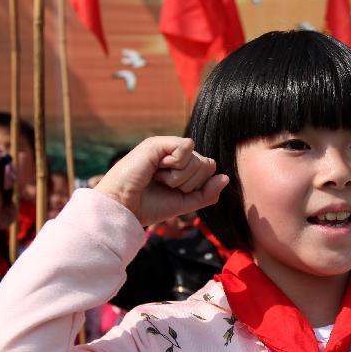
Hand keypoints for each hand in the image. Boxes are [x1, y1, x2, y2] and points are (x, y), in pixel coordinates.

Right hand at [94, 137, 228, 226]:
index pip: (209, 169)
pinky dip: (175, 165)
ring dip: (180, 177)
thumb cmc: (150, 206)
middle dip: (190, 183)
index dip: (197, 186)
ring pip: (198, 159)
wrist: (124, 208)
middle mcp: (174, 154)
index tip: (174, 191)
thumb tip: (226, 177)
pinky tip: (156, 169)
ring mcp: (166, 147)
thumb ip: (207, 193)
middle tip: (165, 185)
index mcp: (181, 165)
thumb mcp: (186, 203)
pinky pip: (187, 147)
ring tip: (157, 178)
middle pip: (207, 164)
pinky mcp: (158, 143)